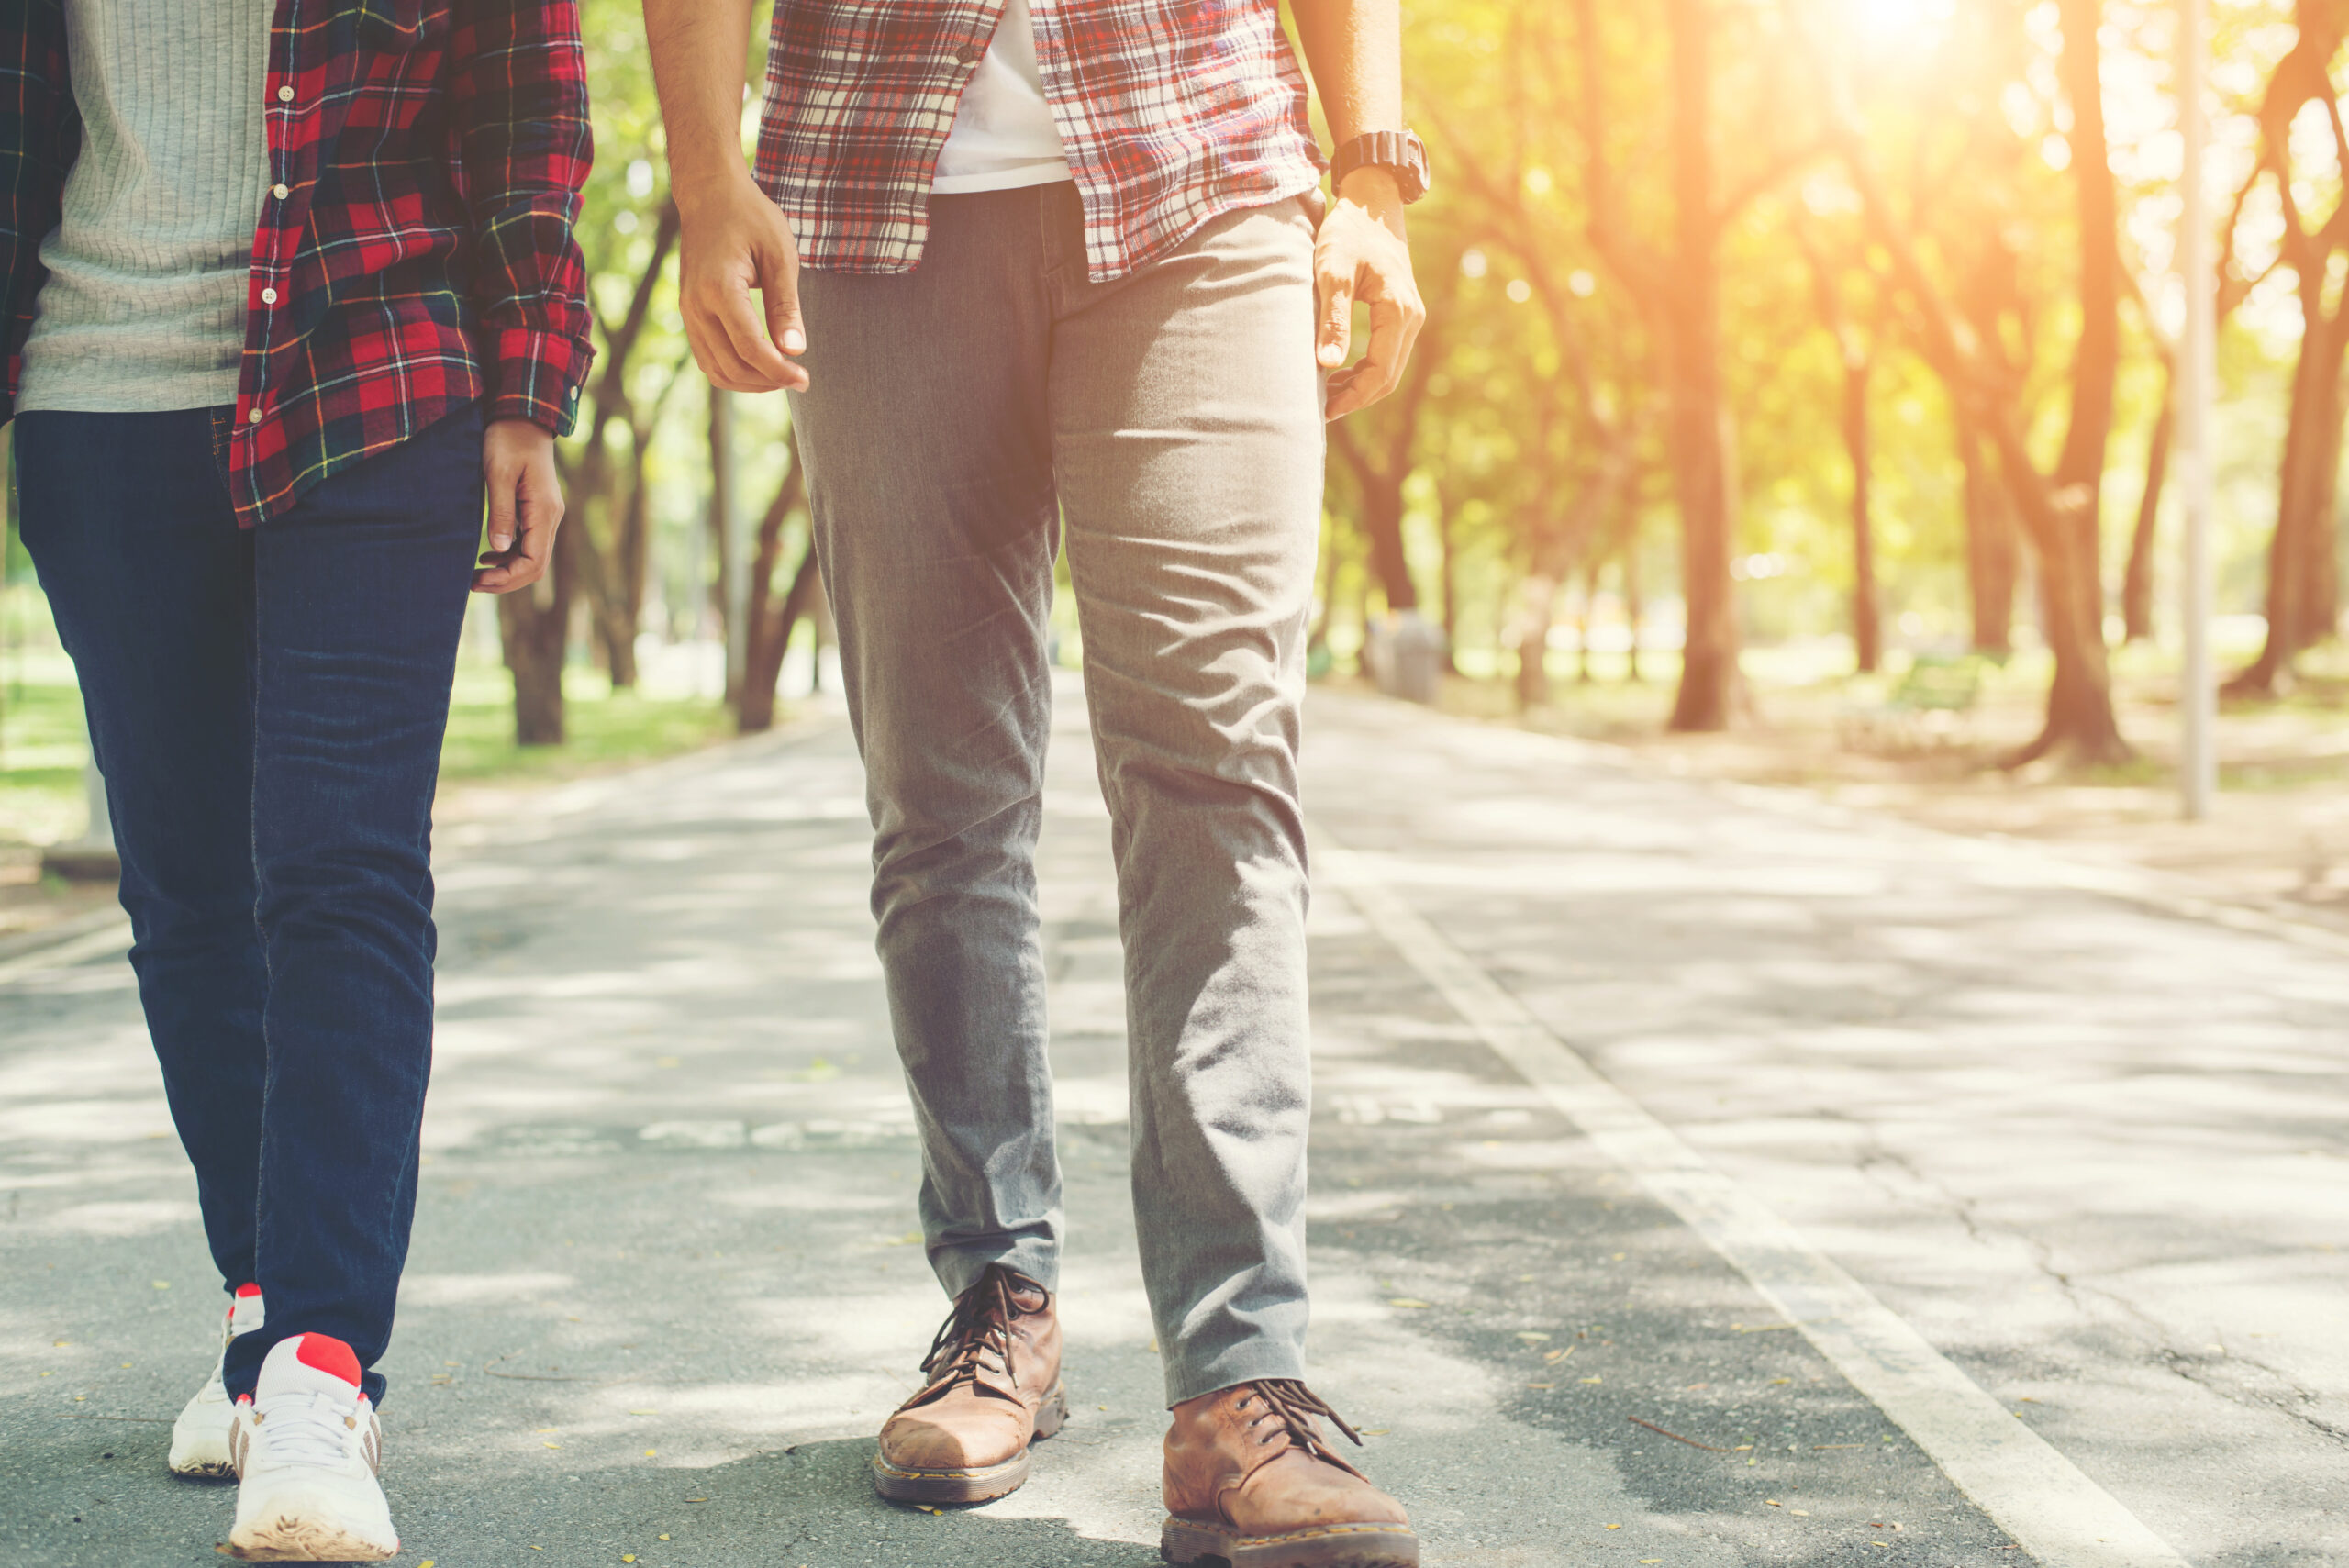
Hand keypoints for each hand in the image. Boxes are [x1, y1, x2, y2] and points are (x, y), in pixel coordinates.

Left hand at [472, 419, 565, 593]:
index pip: (533, 562)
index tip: (479, 579)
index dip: (507, 578)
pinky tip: (487, 555)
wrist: (522, 416)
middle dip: (506, 580)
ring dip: (506, 570)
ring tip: (476, 574)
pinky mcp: (536, 510)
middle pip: (535, 566)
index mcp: (544, 511)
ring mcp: (545, 514)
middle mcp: (550, 517)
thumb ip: (501, 512)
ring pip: (532, 557)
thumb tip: (500, 549)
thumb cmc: (507, 440)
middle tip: (473, 584)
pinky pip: (527, 543)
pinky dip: (508, 555)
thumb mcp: (499, 473)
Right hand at [676, 172, 808, 392]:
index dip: (778, 371)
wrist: (710, 195)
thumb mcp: (780, 256)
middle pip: (732, 365)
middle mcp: (695, 305)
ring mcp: (687, 311)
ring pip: (715, 369)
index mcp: (718, 288)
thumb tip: (795, 350)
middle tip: (800, 378)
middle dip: (768, 380)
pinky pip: (707, 357)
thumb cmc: (750, 218)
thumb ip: (786, 306)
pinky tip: (760, 366)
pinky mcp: (688, 313)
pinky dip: (733, 370)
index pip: (749, 347)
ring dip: (750, 382)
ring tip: (782, 375)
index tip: (805, 379)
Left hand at [1314, 168, 1424, 419]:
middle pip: (1389, 377)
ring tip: (1325, 394)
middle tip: (1320, 410)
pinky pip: (1388, 352)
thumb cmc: (1348, 233)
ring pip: (1390, 366)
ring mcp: (1410, 314)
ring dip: (1360, 385)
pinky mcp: (1401, 311)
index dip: (1353, 397)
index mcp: (1397, 311)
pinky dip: (1366, 368)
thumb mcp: (1332, 273)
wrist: (1371, 201)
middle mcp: (1411, 317)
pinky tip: (1339, 371)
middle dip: (1357, 398)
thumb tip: (1328, 366)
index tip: (1323, 411)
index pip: (1380, 372)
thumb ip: (1333, 319)